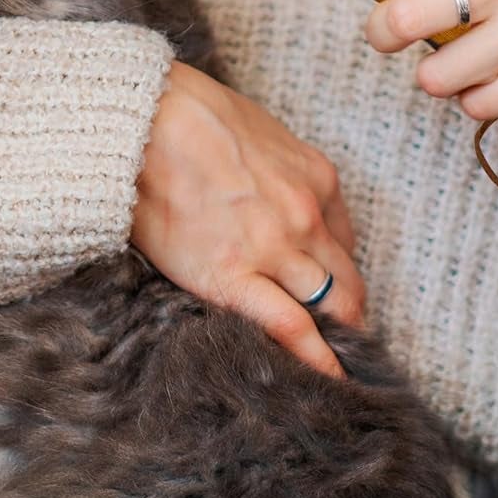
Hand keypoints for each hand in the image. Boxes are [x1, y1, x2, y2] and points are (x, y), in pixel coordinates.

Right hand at [130, 60, 366, 378]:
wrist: (146, 120)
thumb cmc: (193, 116)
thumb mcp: (261, 131)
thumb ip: (284, 171)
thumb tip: (284, 199)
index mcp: (316, 178)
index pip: (345, 241)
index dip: (339, 272)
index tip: (332, 292)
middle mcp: (306, 215)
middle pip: (347, 281)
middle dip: (351, 315)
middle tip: (345, 343)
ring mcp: (275, 248)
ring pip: (332, 307)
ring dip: (339, 340)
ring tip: (339, 371)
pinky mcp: (233, 275)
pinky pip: (291, 328)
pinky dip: (317, 360)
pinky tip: (328, 382)